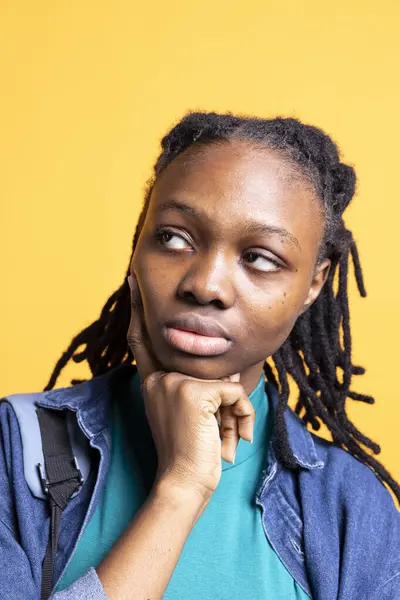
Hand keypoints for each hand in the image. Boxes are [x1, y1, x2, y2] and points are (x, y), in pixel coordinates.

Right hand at [127, 273, 254, 500]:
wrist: (185, 482)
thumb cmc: (191, 451)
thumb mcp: (193, 412)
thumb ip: (203, 384)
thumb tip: (230, 366)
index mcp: (153, 381)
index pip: (143, 340)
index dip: (139, 310)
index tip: (133, 281)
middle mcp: (159, 378)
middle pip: (205, 364)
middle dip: (225, 396)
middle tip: (218, 432)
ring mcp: (174, 382)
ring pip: (225, 379)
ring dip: (233, 410)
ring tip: (221, 438)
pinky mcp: (194, 391)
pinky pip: (235, 391)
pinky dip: (241, 415)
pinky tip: (231, 438)